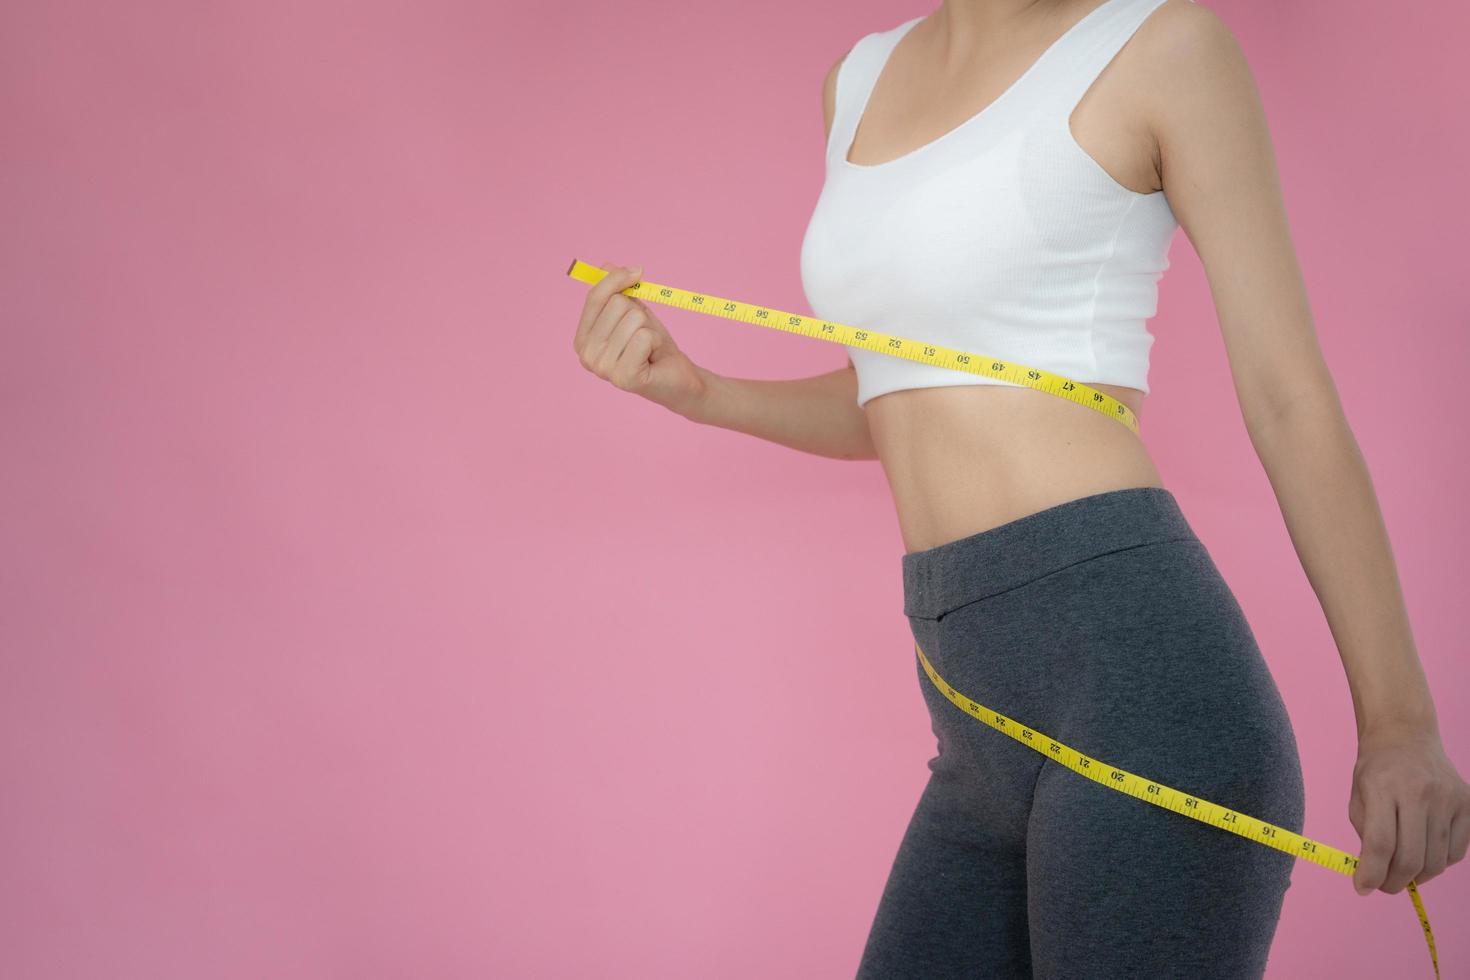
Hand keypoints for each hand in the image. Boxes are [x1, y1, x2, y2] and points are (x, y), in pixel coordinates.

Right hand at [573, 261, 708, 416]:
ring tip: (648, 347)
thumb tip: (606, 265)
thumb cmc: (653, 345)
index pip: (595, 297)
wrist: (677, 377)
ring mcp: (603, 369)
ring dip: (649, 329)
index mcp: (583, 339)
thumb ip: (617, 290)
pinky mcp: (624, 378)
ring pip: (633, 319)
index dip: (617, 278)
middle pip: (616, 304)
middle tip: (644, 334)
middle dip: (639, 313)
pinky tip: (652, 357)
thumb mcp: (634, 311)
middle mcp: (586, 355)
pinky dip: (655, 341)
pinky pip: (644, 336)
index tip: (638, 270)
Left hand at [1349, 721, 1469, 893]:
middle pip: (1410, 858)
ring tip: (1402, 870)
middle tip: (1384, 886)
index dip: (1370, 873)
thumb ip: (1367, 835)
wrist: (1406, 737)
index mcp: (1383, 787)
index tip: (1362, 888)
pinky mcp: (1468, 804)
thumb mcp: (1358, 797)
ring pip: (1436, 861)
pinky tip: (1424, 852)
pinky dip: (1438, 863)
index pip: (1379, 843)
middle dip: (1393, 882)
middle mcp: (1419, 791)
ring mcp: (1448, 798)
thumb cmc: (1377, 772)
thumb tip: (1375, 876)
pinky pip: (1456, 853)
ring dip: (1417, 877)